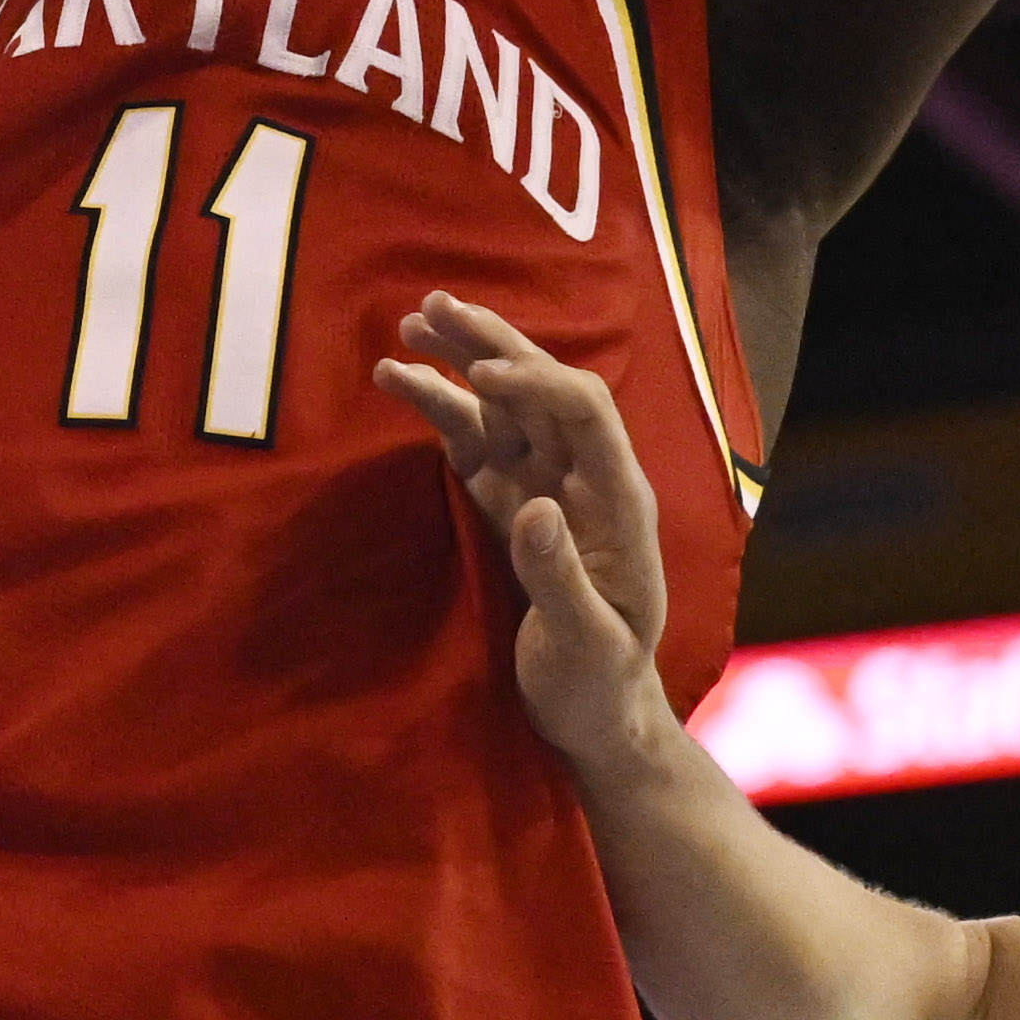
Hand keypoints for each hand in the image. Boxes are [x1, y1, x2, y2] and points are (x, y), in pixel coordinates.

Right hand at [382, 291, 677, 771]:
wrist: (594, 714)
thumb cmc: (601, 684)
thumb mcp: (586, 645)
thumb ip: (561, 578)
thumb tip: (536, 508)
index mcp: (619, 501)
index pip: (586, 414)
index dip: (539, 384)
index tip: (482, 377)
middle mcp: (583, 479)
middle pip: (541, 391)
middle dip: (492, 345)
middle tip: (435, 305)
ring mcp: (542, 488)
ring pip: (502, 408)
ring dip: (460, 362)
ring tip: (408, 325)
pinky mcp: (507, 505)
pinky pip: (473, 443)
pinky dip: (439, 409)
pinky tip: (400, 379)